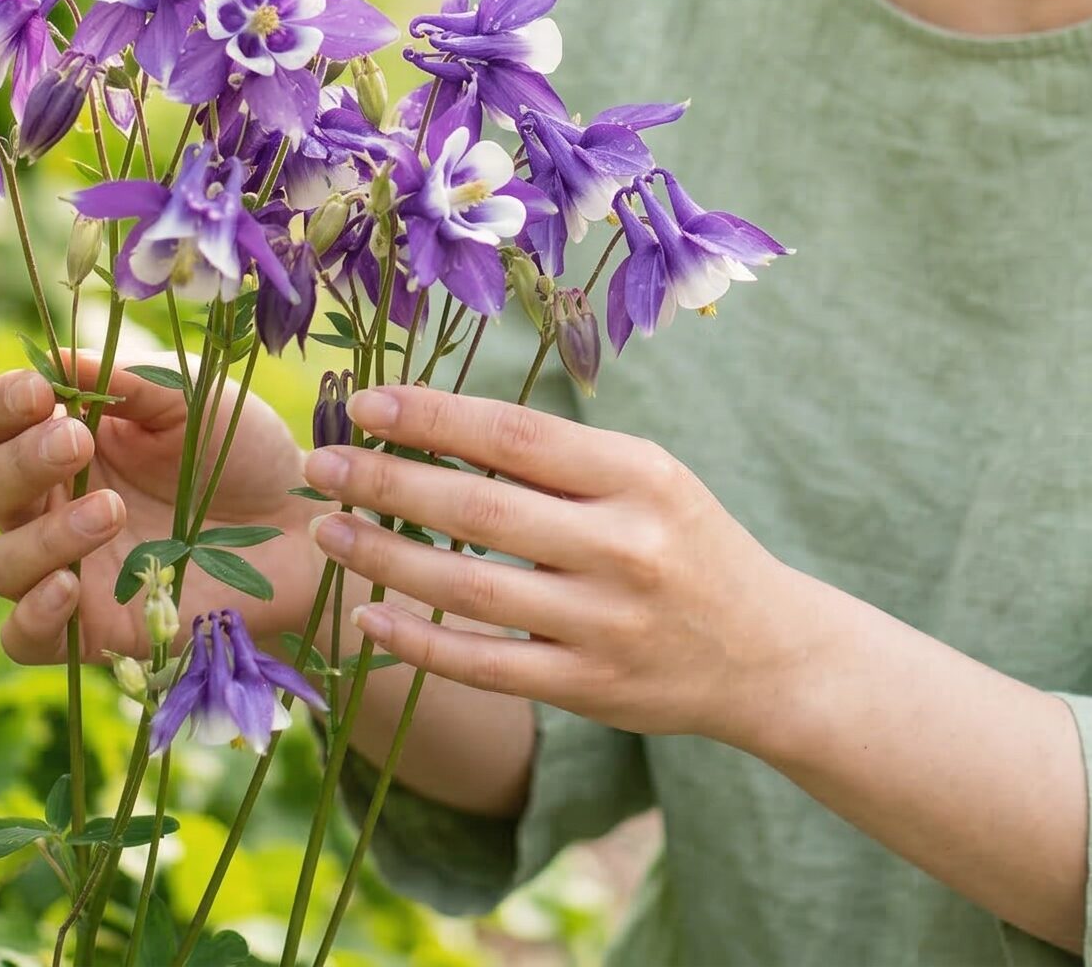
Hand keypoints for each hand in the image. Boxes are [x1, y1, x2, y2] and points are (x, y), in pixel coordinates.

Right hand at [0, 350, 321, 664]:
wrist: (297, 523)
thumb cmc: (239, 449)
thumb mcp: (190, 399)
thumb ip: (126, 380)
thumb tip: (53, 357)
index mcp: (65, 437)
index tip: (40, 393)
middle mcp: (52, 502)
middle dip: (22, 462)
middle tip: (79, 443)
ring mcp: (66, 567)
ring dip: (41, 535)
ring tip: (111, 510)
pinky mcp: (90, 629)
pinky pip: (23, 635)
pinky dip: (33, 614)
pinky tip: (70, 587)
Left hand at [300, 383, 777, 745]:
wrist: (768, 652)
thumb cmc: (686, 542)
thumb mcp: (648, 478)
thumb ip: (559, 459)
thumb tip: (437, 425)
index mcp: (638, 475)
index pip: (515, 436)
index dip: (434, 417)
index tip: (367, 403)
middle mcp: (623, 546)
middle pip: (480, 509)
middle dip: (389, 481)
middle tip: (322, 463)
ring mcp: (604, 623)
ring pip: (470, 589)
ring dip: (386, 558)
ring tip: (329, 532)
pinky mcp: (587, 687)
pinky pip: (484, 665)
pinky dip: (420, 642)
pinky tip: (369, 615)